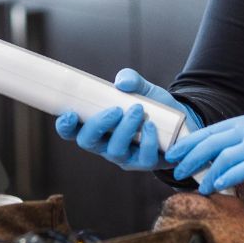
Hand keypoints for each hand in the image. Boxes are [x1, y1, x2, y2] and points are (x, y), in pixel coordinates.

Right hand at [53, 69, 201, 171]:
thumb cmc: (151, 105)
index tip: (70, 113)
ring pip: (114, 151)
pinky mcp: (144, 163)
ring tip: (137, 110)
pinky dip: (146, 141)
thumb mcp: (141, 88)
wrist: (179, 120)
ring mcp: (124, 156)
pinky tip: (151, 125)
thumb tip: (122, 82)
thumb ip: (131, 79)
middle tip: (115, 110)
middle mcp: (105, 144)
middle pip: (88, 142)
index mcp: (97, 127)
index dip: (65, 126)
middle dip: (98, 125)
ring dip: (125, 129)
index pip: (72, 131)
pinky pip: (142, 158)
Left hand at [165, 112, 243, 195]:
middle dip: (190, 156)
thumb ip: (239, 144)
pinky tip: (216, 187)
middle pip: (212, 141)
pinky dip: (224, 178)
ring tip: (199, 187)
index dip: (190, 142)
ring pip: (223, 156)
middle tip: (176, 170)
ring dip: (207, 173)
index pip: (211, 130)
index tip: (174, 153)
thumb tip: (210, 160)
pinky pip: (240, 170)